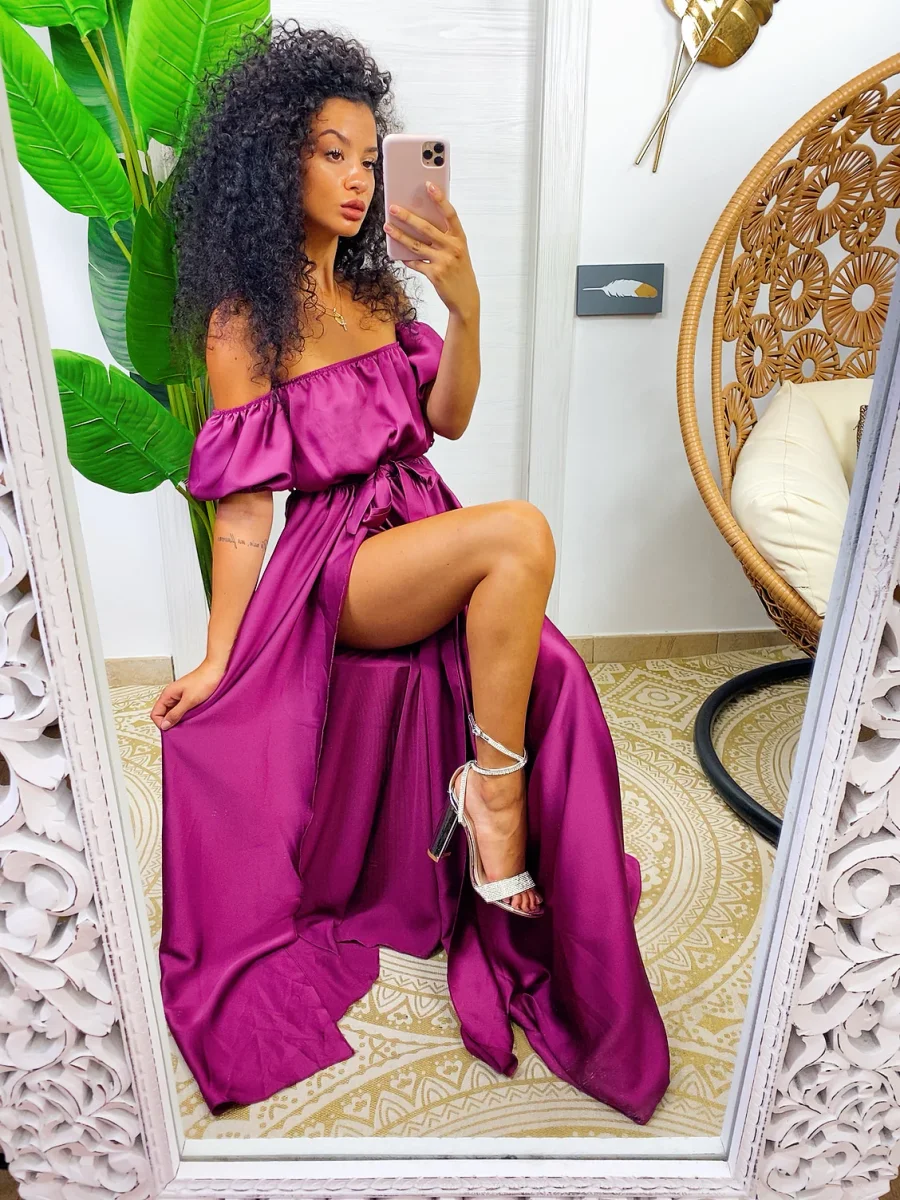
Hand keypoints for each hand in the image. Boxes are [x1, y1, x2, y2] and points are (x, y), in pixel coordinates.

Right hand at [150, 660, 225, 730]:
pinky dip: (186, 714)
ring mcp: (179, 696)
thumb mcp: (189, 701)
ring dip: (179, 718)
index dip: (161, 723)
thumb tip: (165, 725)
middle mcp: (171, 695)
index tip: (172, 728)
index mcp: (167, 694)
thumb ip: (176, 713)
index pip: (155, 713)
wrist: (216, 670)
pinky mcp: (188, 697)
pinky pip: (182, 709)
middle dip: (171, 722)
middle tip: (182, 726)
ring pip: (173, 712)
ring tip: (189, 720)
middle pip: (163, 714)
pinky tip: (194, 715)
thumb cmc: (204, 680)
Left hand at [384, 182, 478, 319]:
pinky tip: (397, 253)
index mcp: (459, 238)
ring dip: (399, 235)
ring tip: (387, 227)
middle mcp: (453, 247)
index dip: (440, 198)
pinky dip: (406, 258)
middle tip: (393, 208)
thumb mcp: (457, 250)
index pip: (450, 214)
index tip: (428, 185)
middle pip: (426, 228)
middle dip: (408, 217)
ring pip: (416, 245)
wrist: (465, 297)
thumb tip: (420, 220)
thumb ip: (444, 236)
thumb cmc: (459, 270)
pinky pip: (415, 263)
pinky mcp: (435, 274)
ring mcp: (443, 261)